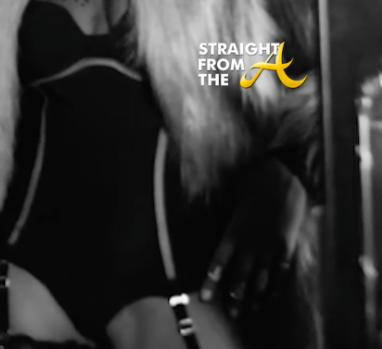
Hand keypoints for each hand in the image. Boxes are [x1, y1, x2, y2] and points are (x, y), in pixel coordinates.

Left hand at [200, 158, 306, 318]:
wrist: (285, 176)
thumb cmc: (253, 182)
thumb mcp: (232, 198)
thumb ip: (224, 218)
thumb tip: (209, 224)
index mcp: (234, 229)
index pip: (219, 261)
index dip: (211, 281)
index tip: (204, 297)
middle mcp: (252, 242)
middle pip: (241, 276)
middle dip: (234, 296)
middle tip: (230, 314)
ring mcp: (271, 246)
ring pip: (261, 278)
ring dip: (254, 296)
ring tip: (248, 311)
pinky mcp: (287, 246)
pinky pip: (281, 272)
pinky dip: (275, 286)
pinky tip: (270, 297)